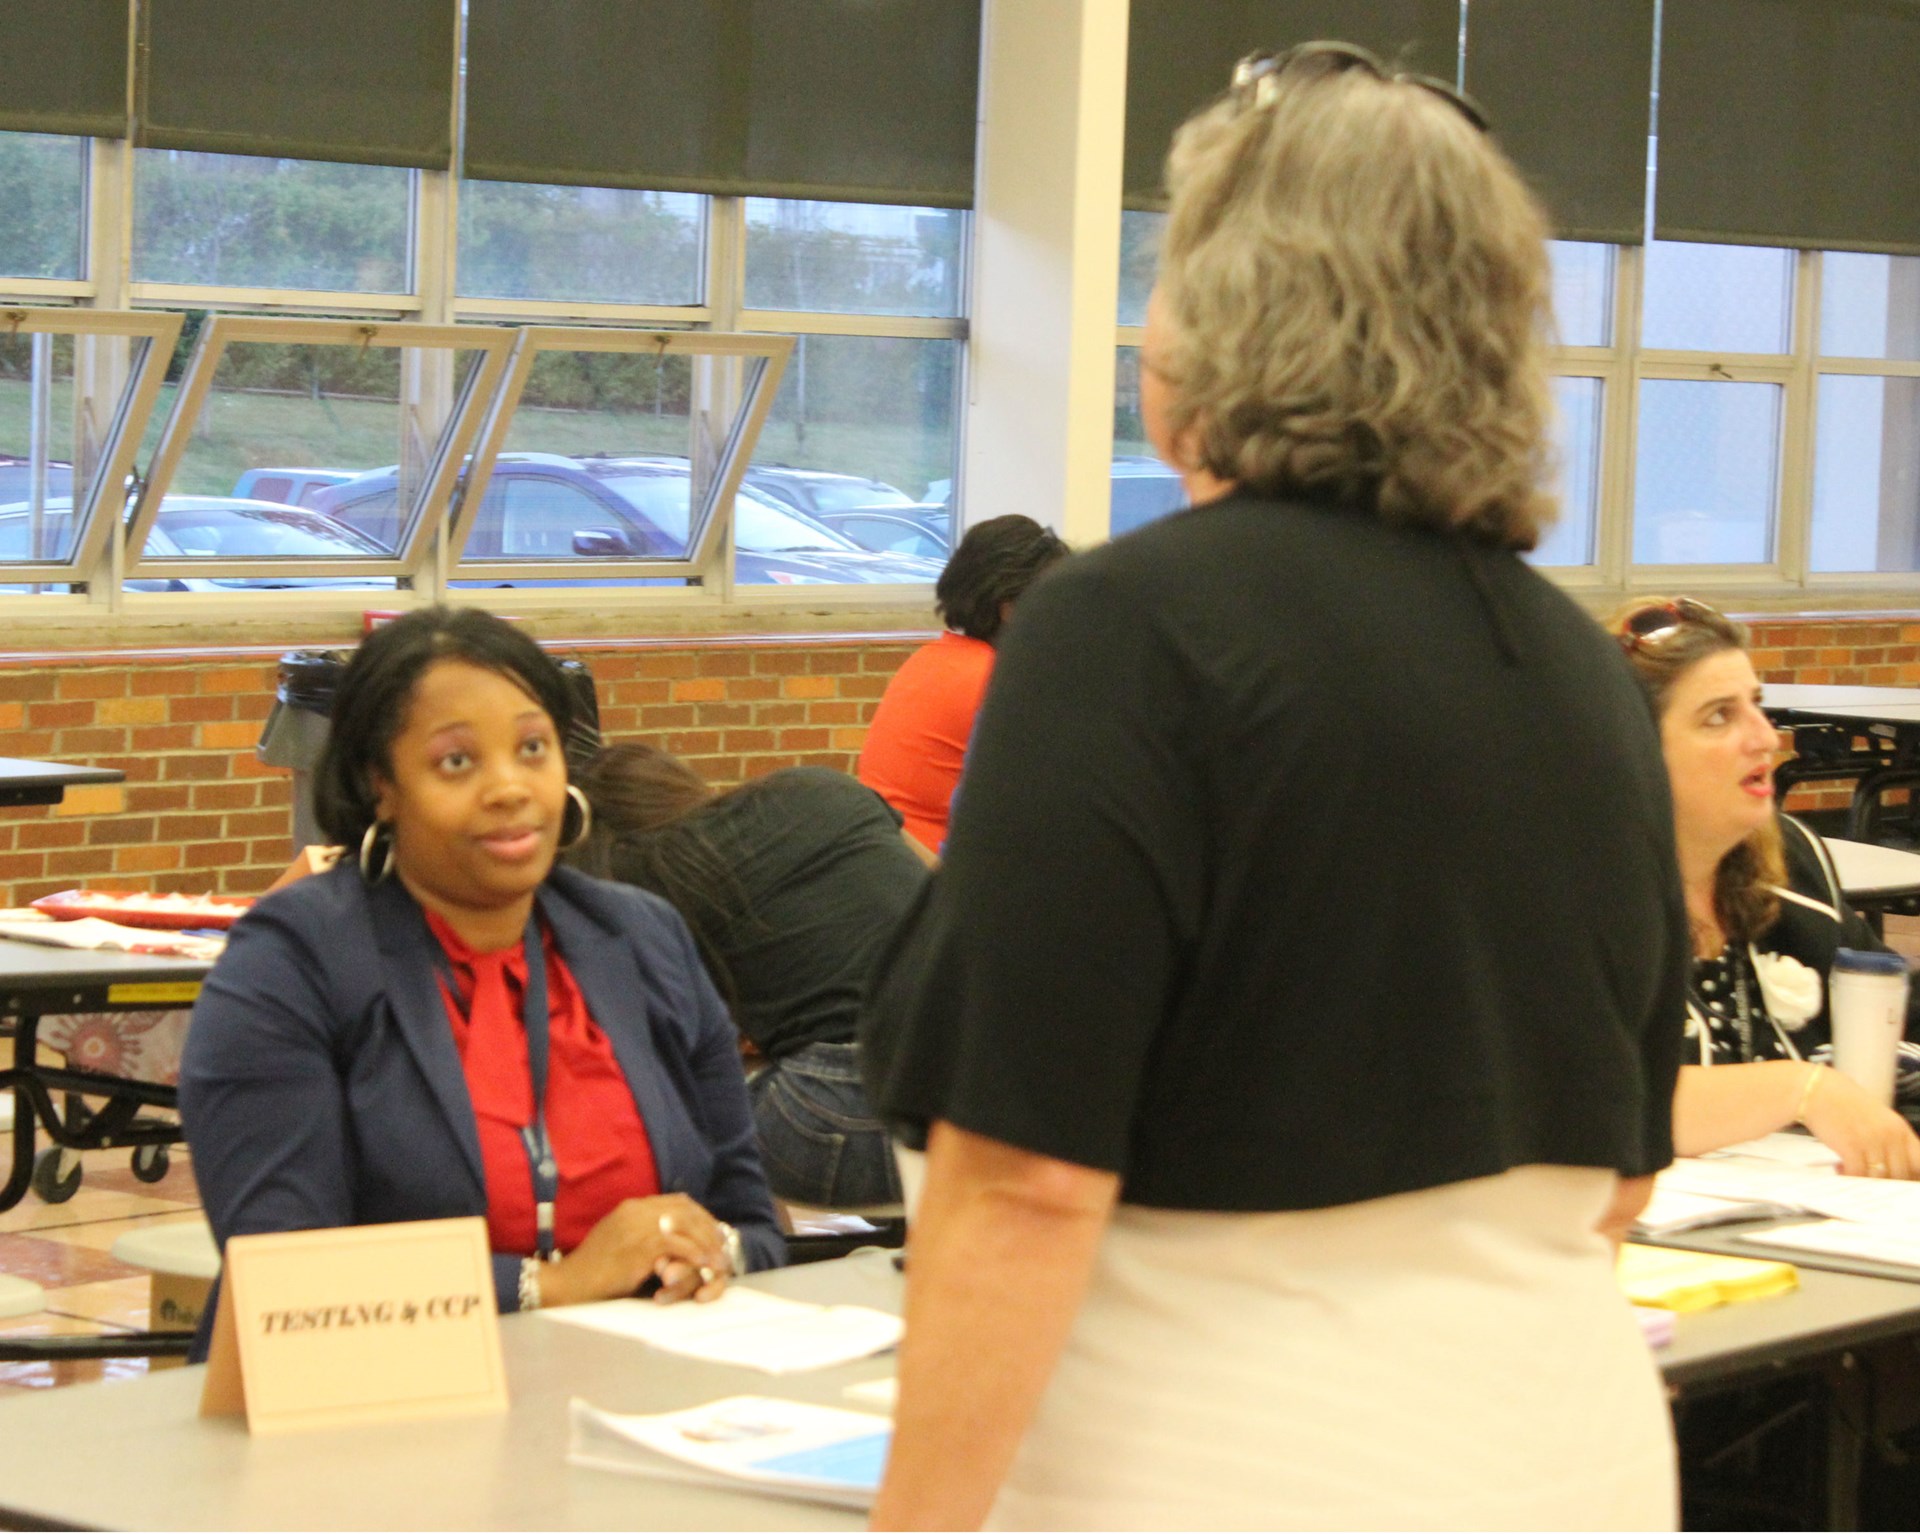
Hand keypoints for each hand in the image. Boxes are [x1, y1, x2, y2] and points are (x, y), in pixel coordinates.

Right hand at [539, 1194, 729, 1306]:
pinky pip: (678, 1245)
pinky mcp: (640, 1245)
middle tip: (723, 1246)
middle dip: (709, 1228)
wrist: (569, 1282)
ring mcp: (638, 1225)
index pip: (678, 1202)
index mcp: (634, 1207)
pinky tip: (706, 1264)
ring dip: (707, 1242)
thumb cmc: (595, 1269)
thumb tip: (671, 1236)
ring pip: (686, 1225)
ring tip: (720, 1260)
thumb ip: (642, 1231)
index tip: (713, 1232)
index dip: (700, 1216)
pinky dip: (695, 1254)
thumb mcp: (620, 1239)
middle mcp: (638, 1210)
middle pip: (687, 1210)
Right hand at [1798, 1067, 1919, 1177]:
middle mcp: (1890, 1135)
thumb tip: (1896, 1165)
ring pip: (1880, 1177)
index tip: (1902, 1184)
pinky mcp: (1851, 1146)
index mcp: (1899, 1128)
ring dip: (1866, 1182)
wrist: (1816, 1090)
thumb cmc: (1843, 1103)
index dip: (1914, 1177)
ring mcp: (1871, 1141)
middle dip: (1887, 1184)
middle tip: (1873, 1184)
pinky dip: (1849, 1177)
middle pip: (1901, 1174)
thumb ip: (1890, 1140)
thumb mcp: (1877, 1119)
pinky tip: (1840, 1170)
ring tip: (1853, 1175)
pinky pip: (1858, 1174)